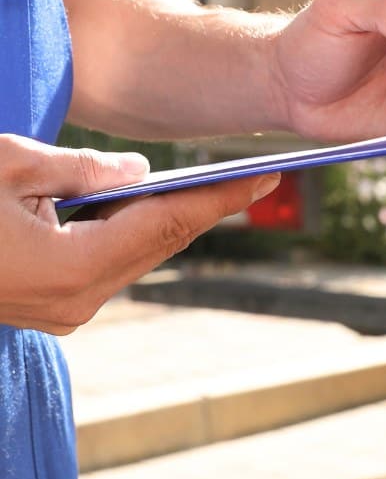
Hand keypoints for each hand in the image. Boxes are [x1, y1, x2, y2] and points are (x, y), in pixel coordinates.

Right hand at [0, 134, 279, 333]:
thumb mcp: (12, 166)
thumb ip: (84, 169)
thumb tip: (141, 172)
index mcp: (69, 269)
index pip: (165, 224)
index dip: (221, 199)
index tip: (267, 178)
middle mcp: (72, 303)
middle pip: (156, 244)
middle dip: (207, 209)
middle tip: (255, 177)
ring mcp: (58, 312)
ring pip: (133, 256)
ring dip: (171, 220)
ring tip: (219, 186)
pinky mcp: (46, 307)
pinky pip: (106, 264)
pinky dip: (134, 233)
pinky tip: (153, 206)